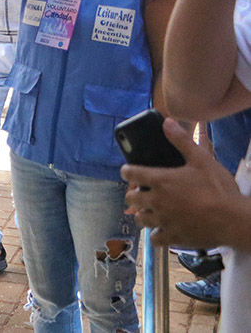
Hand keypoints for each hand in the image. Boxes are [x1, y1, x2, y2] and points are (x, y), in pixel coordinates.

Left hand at [122, 118, 246, 248]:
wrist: (233, 220)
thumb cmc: (218, 189)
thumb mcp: (201, 159)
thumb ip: (182, 141)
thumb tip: (167, 122)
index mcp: (160, 180)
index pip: (130, 173)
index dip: (127, 171)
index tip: (130, 171)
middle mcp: (156, 201)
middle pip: (131, 198)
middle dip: (134, 194)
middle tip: (143, 192)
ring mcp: (163, 221)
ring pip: (140, 219)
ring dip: (143, 214)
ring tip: (151, 211)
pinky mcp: (173, 237)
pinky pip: (154, 239)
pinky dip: (156, 235)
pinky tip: (163, 230)